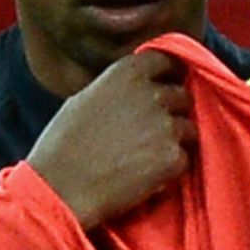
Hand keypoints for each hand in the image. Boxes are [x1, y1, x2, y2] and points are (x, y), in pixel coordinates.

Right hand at [26, 51, 195, 228]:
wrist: (61, 189)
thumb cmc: (63, 146)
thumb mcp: (85, 99)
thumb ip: (118, 89)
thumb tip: (139, 89)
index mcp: (128, 73)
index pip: (166, 61)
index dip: (168, 76)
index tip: (164, 88)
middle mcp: (152, 94)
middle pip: (182, 96)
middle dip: (173, 112)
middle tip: (150, 133)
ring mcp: (166, 126)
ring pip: (188, 128)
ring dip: (174, 141)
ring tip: (145, 157)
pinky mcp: (173, 158)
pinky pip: (184, 159)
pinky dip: (170, 168)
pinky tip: (145, 176)